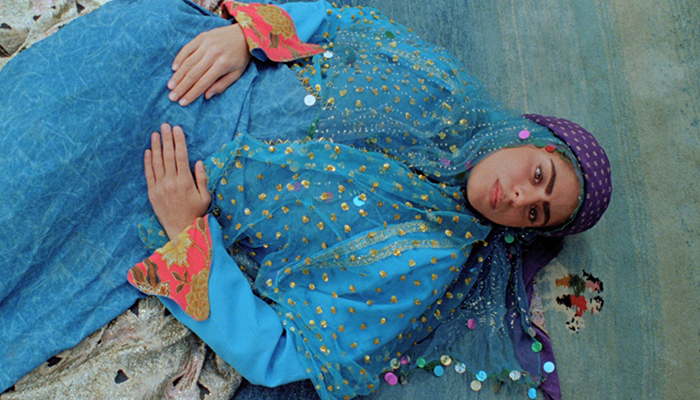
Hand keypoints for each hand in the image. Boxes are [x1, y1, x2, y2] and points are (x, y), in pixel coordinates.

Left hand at [145, 123, 211, 238]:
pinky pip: (149, 174)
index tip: (177, 129)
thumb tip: (199, 162)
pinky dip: (147, 161)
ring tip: (155, 134)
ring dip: (156, 146)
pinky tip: (148, 151)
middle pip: (168, 156)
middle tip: (164, 125)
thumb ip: (202, 178)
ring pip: (157, 162)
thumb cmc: (196, 213)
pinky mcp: (152, 193)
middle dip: (167, 139)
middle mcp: (171, 182)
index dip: (179, 141)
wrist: (182, 231)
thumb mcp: (205, 197)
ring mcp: (160, 187)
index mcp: (185, 182)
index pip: (181, 156)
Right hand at [168, 24, 251, 105]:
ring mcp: (206, 44)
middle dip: (181, 87)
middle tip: (172, 97)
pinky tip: (174, 69)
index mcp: (222, 64)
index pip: (203, 82)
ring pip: (188, 62)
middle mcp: (213, 53)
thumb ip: (222, 85)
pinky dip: (179, 59)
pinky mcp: (201, 37)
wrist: (244, 34)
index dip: (192, 93)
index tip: (182, 102)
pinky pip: (187, 49)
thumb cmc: (240, 57)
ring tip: (170, 86)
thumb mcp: (236, 73)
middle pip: (193, 73)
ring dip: (178, 75)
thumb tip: (206, 96)